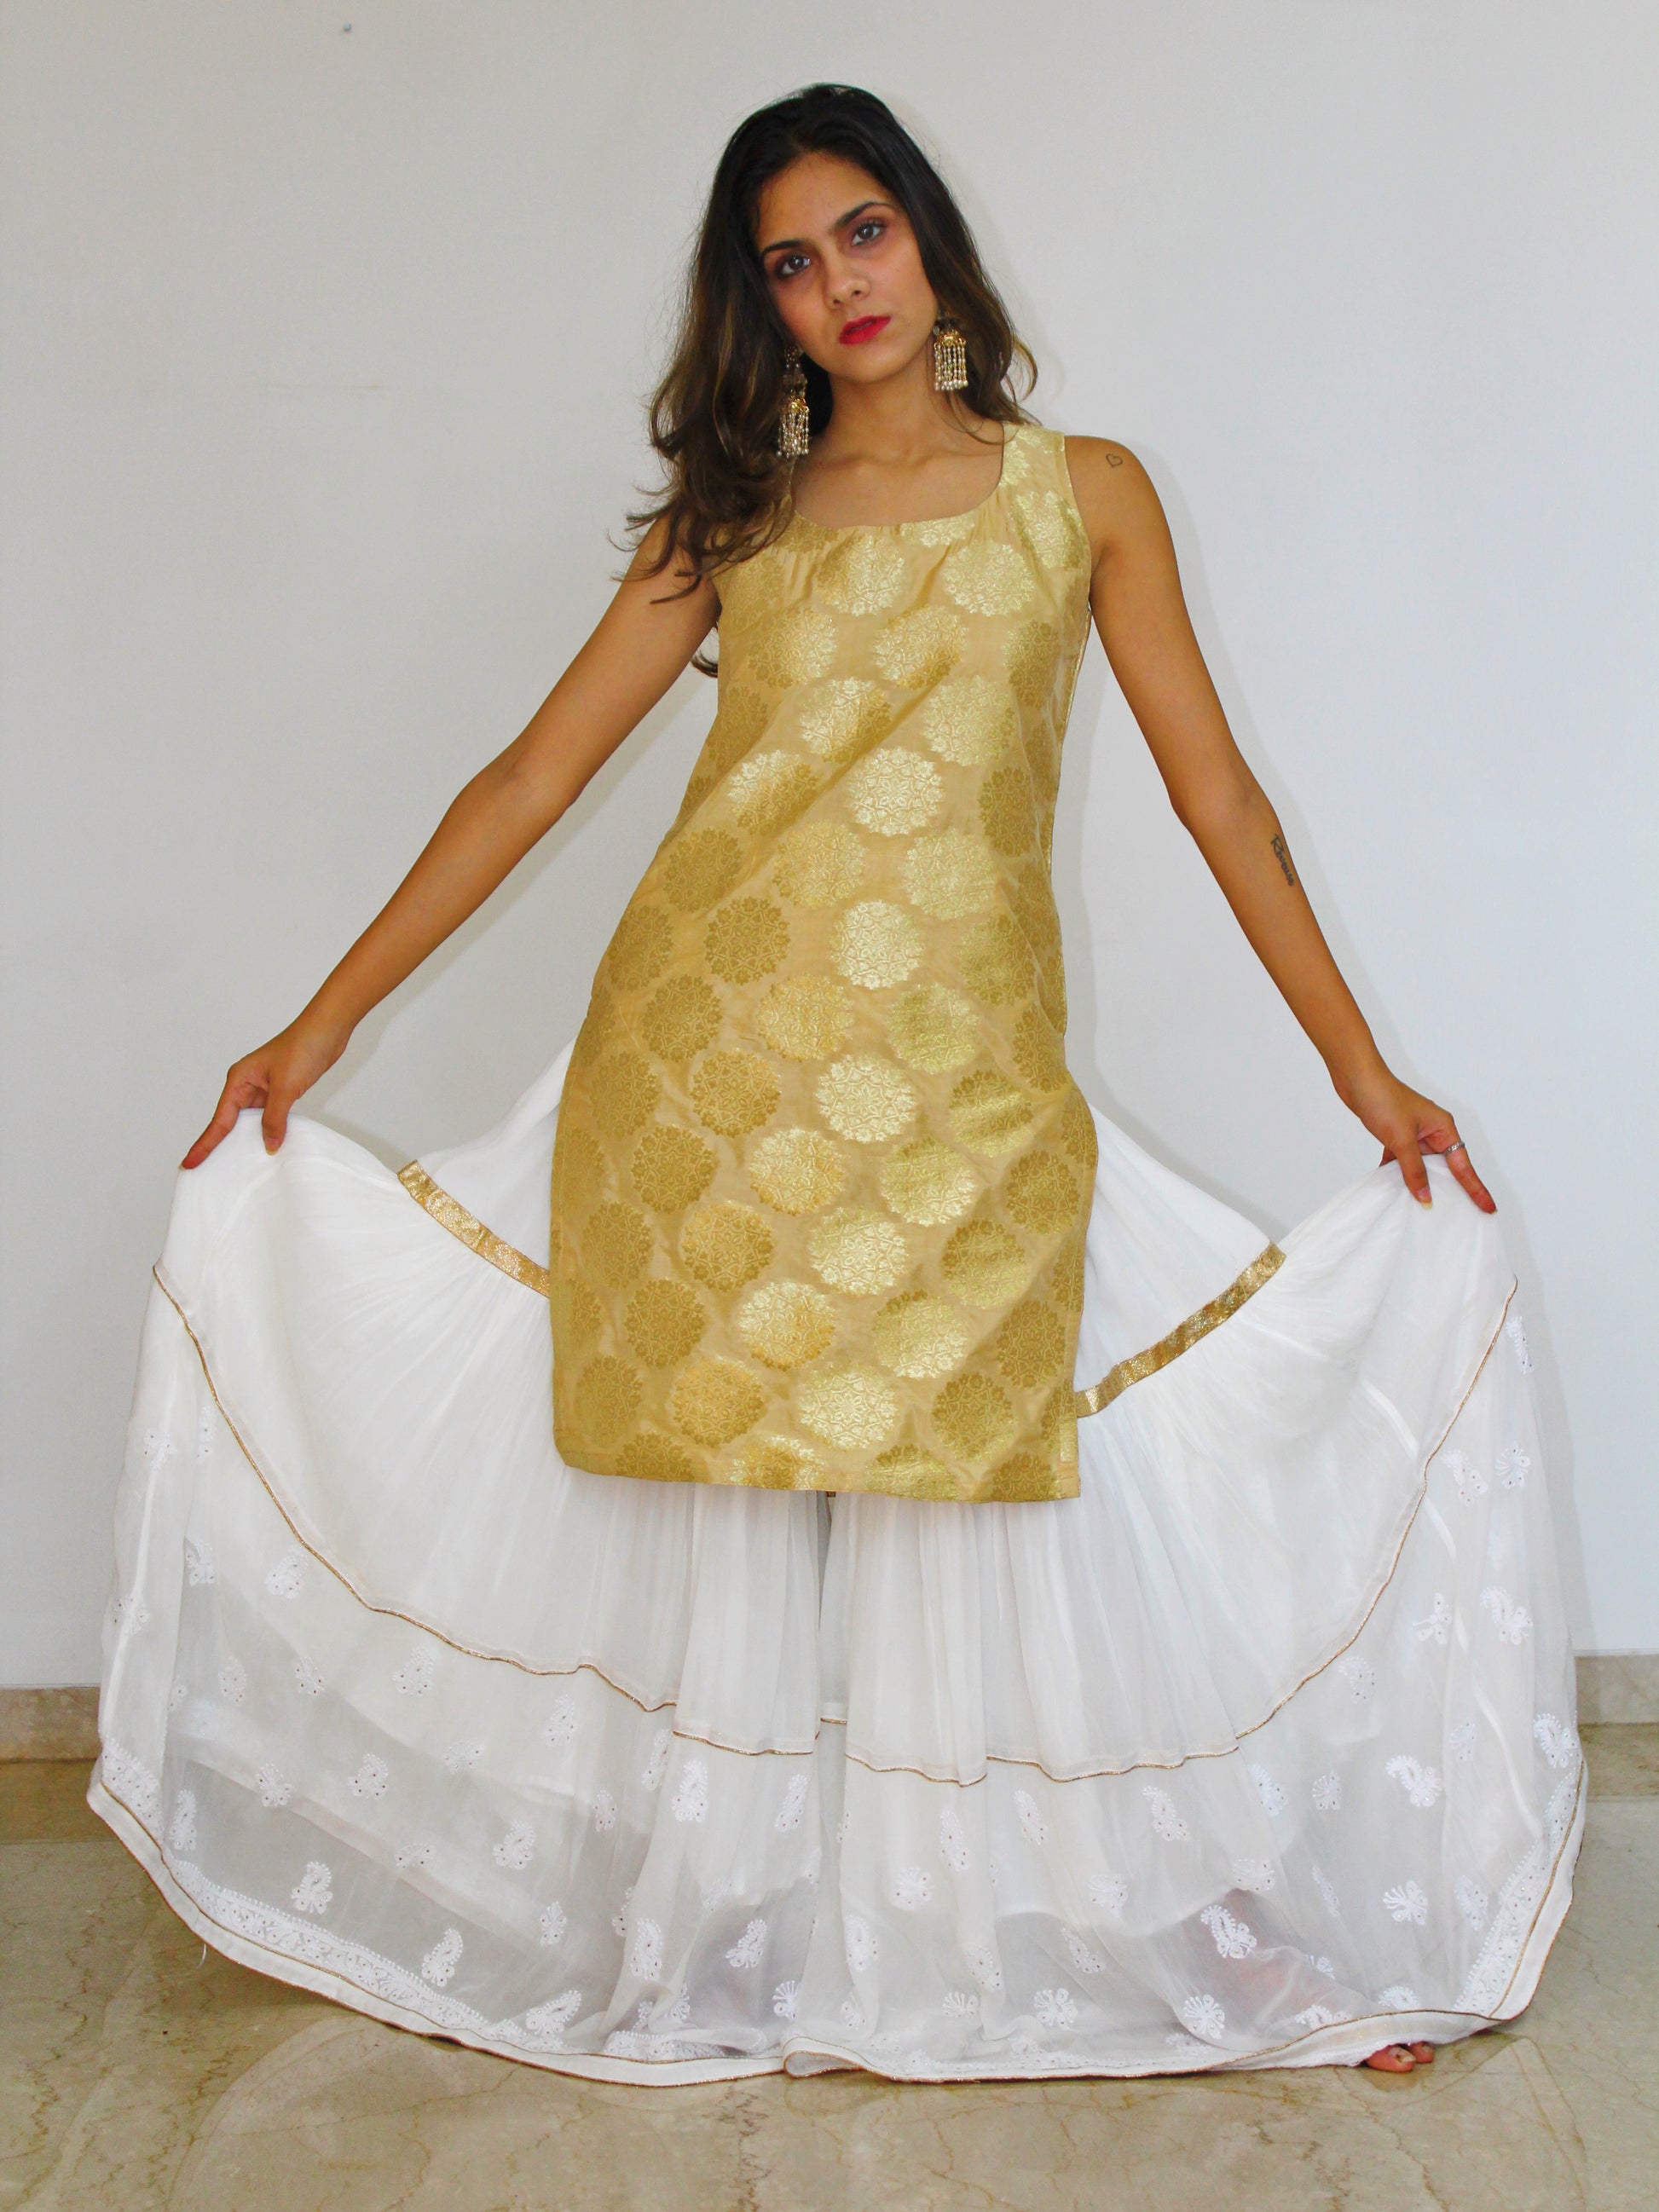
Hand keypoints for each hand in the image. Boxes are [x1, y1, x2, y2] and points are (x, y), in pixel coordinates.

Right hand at [181, 1009, 352, 1168]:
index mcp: (239, 1080)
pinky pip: (268, 1117)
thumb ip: (275, 1118)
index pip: (219, 1121)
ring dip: (247, 1140)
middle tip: (205, 1171)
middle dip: (219, 1146)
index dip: (205, 1144)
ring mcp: (264, 1088)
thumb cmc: (303, 1047)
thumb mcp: (285, 1088)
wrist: (327, 1029)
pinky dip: (268, 1131)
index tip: (190, 1163)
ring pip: (250, 1121)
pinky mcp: (281, 1091)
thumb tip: (269, 1145)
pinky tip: (270, 1145)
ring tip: (236, 1167)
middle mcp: (247, 1085)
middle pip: (229, 1122)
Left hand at [1334, 1063, 1496, 1213]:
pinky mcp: (1396, 1135)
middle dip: (1449, 1190)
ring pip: (1422, 1166)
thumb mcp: (1402, 1139)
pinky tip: (1393, 1188)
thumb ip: (1413, 1170)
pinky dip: (1399, 1173)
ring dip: (1420, 1182)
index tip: (1489, 1208)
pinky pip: (1403, 1161)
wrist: (1356, 1078)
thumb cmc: (1383, 1099)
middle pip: (1445, 1168)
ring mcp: (1414, 1133)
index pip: (1463, 1166)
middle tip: (1460, 1216)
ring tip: (1425, 1208)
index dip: (1476, 1189)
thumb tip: (1425, 1196)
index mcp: (1443, 1128)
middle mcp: (1433, 1131)